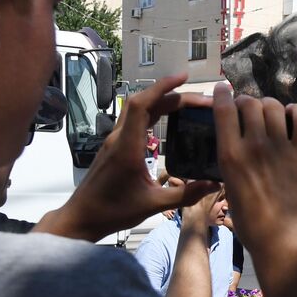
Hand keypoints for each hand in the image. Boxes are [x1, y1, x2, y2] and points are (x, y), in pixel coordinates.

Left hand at [37, 76, 217, 240]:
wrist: (82, 218)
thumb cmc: (113, 211)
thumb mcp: (153, 205)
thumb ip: (184, 194)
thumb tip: (214, 183)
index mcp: (127, 147)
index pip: (143, 105)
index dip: (162, 87)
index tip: (183, 78)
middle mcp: (119, 138)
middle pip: (143, 103)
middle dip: (171, 94)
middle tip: (200, 98)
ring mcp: (114, 141)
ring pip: (138, 110)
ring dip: (161, 101)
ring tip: (188, 103)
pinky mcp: (114, 147)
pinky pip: (134, 121)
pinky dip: (153, 113)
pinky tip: (168, 119)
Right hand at [212, 83, 296, 259]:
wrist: (284, 240)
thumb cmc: (252, 224)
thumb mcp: (230, 190)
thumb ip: (232, 165)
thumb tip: (236, 148)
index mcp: (230, 156)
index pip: (224, 109)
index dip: (223, 94)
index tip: (223, 89)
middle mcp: (254, 145)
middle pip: (250, 103)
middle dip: (246, 101)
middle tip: (248, 108)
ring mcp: (281, 147)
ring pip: (274, 106)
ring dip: (269, 105)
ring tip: (270, 113)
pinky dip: (295, 111)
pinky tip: (292, 117)